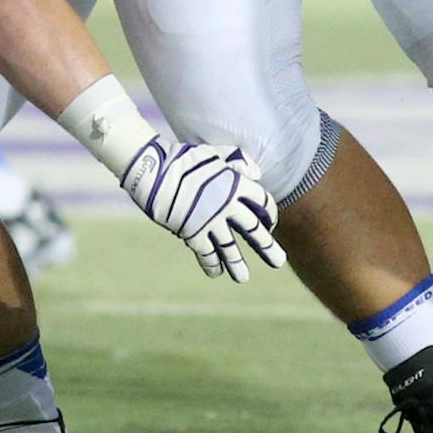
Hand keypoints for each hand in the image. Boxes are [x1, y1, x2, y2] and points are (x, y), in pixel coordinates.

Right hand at [119, 137, 284, 282]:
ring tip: (243, 278)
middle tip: (279, 262)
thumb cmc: (184, 159)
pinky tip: (216, 272)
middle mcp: (228, 206)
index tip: (269, 223)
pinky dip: (212, 265)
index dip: (268, 213)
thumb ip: (236, 161)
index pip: (263, 202)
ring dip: (237, 265)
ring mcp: (211, 222)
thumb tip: (256, 174)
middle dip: (267, 247)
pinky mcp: (194, 234)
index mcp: (237, 184)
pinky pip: (207, 254)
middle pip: (254, 230)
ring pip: (230, 249)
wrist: (154, 170)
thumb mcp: (214, 154)